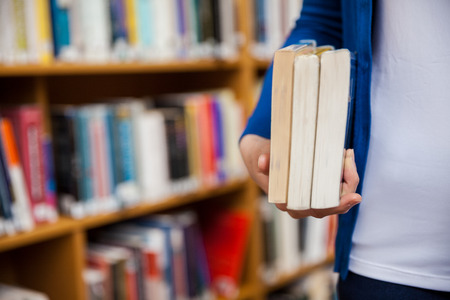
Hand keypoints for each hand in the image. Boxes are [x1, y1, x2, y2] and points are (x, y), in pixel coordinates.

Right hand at [240, 135, 360, 218]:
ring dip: (348, 176)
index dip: (340, 204)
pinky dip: (344, 175)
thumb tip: (263, 160)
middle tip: (348, 157)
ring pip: (339, 196)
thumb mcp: (261, 158)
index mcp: (289, 204)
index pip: (321, 210)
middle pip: (335, 204)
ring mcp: (310, 200)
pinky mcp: (317, 191)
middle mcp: (302, 207)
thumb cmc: (263, 160)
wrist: (260, 158)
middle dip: (349, 182)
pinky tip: (346, 158)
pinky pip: (337, 190)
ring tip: (347, 154)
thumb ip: (264, 162)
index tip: (355, 196)